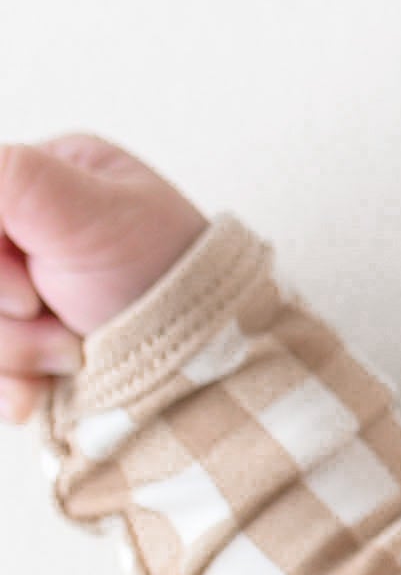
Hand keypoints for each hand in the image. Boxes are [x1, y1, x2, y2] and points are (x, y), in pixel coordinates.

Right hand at [0, 137, 208, 425]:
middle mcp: (20, 229)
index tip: (28, 300)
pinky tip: (34, 395)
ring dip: (10, 356)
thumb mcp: (96, 212)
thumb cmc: (169, 277)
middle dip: (6, 326)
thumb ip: (16, 179)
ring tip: (72, 359)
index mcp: (38, 180)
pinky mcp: (17, 338)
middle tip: (64, 338)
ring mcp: (13, 285)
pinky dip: (4, 384)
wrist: (206, 362)